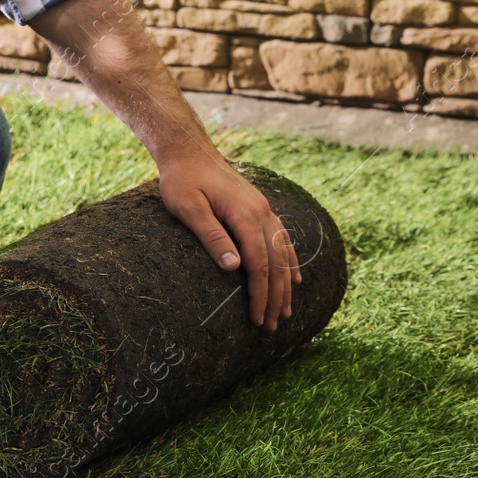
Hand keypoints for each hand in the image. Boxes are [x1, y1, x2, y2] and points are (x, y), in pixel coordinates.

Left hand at [157, 151, 301, 330]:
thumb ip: (212, 237)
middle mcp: (262, 212)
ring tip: (285, 312)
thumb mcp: (189, 209)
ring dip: (285, 284)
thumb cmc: (182, 180)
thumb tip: (234, 268)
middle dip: (275, 297)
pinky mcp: (259, 207)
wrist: (188, 151)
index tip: (257, 319)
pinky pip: (282, 238)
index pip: (259, 263)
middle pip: (275, 262)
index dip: (260, 294)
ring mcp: (263, 209)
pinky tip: (294, 277)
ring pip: (283, 252)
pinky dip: (289, 260)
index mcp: (246, 214)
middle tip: (271, 326)